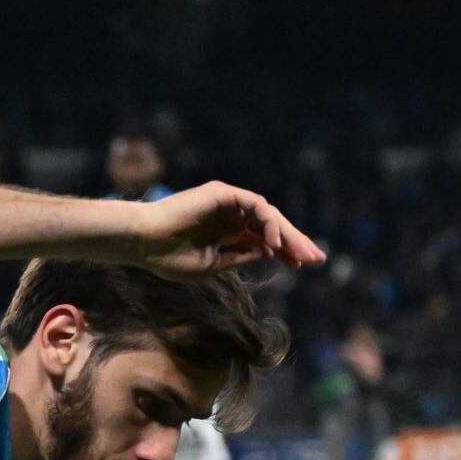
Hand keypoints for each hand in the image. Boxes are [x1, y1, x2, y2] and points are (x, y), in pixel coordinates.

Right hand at [125, 181, 325, 275]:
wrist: (143, 243)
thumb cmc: (169, 257)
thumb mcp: (213, 265)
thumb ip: (241, 256)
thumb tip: (269, 252)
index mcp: (228, 232)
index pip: (265, 239)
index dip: (285, 251)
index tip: (303, 265)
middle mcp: (231, 214)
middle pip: (271, 225)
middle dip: (294, 241)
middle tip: (317, 258)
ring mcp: (227, 203)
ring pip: (267, 214)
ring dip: (286, 233)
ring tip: (300, 254)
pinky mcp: (222, 194)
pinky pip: (254, 205)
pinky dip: (266, 222)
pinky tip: (274, 242)